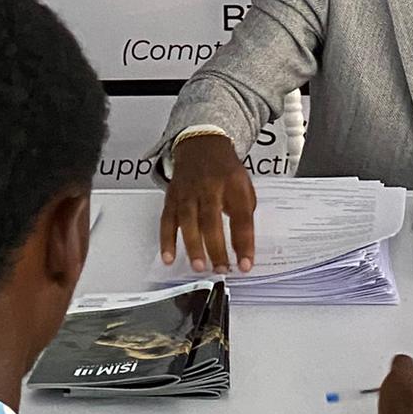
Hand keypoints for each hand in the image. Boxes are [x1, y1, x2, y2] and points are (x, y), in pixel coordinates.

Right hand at [159, 132, 256, 273]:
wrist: (201, 144)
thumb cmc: (226, 170)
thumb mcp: (244, 187)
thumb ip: (244, 215)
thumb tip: (243, 249)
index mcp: (233, 184)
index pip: (241, 217)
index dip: (244, 242)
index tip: (246, 264)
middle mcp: (209, 187)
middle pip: (211, 219)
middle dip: (217, 247)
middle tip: (222, 269)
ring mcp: (188, 192)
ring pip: (188, 220)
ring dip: (193, 246)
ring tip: (199, 267)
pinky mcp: (172, 197)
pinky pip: (167, 220)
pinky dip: (166, 240)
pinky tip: (169, 257)